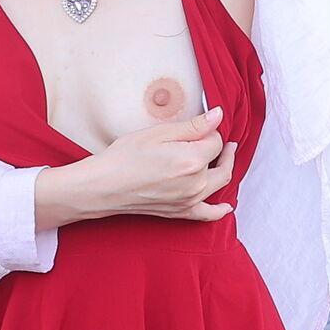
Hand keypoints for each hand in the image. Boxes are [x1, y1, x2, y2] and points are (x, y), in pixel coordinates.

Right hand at [39, 111, 237, 224]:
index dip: (210, 132)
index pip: (215, 142)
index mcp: (192, 160)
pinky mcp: (179, 213)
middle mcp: (195, 183)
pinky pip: (207, 214)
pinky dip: (219, 210)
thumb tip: (219, 116)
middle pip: (223, 165)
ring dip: (225, 171)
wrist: (103, 186)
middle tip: (226, 142)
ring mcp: (189, 200)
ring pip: (219, 185)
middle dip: (226, 151)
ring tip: (225, 159)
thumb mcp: (158, 133)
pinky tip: (226, 207)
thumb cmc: (125, 156)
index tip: (200, 128)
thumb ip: (193, 126)